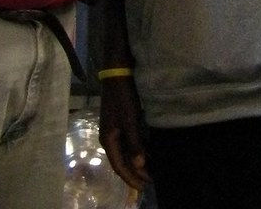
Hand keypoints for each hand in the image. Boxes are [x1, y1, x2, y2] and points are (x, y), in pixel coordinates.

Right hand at [99, 76, 150, 191]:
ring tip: (152, 169)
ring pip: (126, 152)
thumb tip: (139, 164)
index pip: (118, 166)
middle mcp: (109, 138)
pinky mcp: (120, 122)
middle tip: (151, 180)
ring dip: (137, 161)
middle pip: (122, 161)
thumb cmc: (122, 97)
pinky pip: (128, 142)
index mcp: (108, 140)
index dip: (131, 178)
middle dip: (135, 172)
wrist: (117, 73)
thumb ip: (134, 142)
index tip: (144, 187)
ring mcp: (114, 130)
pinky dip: (138, 149)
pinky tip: (149, 151)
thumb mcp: (129, 120)